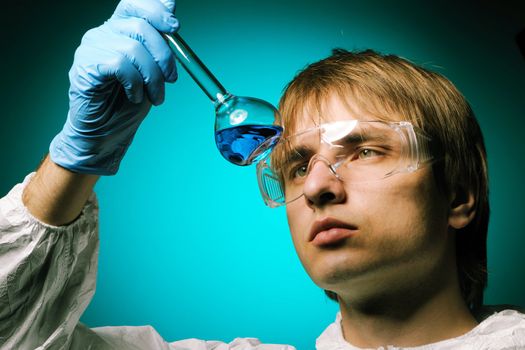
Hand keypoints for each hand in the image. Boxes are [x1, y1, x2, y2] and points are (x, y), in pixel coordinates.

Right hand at [49, 0, 178, 174]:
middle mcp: (102, 33)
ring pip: (132, 49)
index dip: (157, 9)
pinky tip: (135, 96)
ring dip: (153, 77)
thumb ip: (159, 45)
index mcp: (119, 29)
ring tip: (155, 96)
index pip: (135, 4)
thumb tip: (173, 17)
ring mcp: (91, 49)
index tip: (175, 27)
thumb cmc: (128, 103)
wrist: (106, 133)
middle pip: (140, 26)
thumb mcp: (153, 71)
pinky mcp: (86, 68)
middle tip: (171, 80)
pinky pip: (120, 66)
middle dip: (164, 56)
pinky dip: (135, 84)